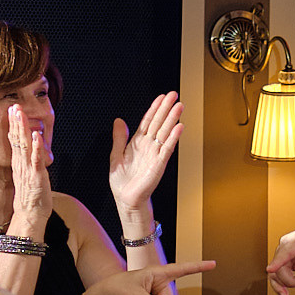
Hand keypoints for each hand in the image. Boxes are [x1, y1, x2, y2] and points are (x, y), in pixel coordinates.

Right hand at [5, 104, 53, 232]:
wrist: (30, 215)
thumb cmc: (29, 197)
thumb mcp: (23, 176)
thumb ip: (22, 162)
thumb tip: (22, 150)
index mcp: (18, 163)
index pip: (14, 140)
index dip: (13, 124)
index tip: (12, 110)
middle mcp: (21, 164)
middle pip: (17, 139)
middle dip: (16, 122)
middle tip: (14, 106)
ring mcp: (27, 170)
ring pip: (24, 145)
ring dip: (23, 129)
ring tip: (21, 114)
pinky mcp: (36, 176)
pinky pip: (36, 160)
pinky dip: (36, 147)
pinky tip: (36, 136)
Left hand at [107, 91, 182, 213]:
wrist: (126, 199)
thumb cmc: (122, 182)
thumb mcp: (116, 155)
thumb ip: (119, 138)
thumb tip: (118, 121)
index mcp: (137, 143)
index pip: (148, 121)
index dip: (154, 108)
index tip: (161, 97)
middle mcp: (148, 146)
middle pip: (158, 123)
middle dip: (166, 108)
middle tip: (174, 95)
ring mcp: (155, 154)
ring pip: (165, 133)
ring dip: (172, 119)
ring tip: (179, 107)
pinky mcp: (159, 164)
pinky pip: (167, 148)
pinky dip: (173, 138)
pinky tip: (178, 128)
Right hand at [266, 227, 294, 294]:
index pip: (285, 251)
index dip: (277, 261)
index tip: (271, 270)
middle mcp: (287, 246)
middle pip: (279, 266)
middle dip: (289, 280)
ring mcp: (284, 255)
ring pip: (275, 273)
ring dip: (285, 284)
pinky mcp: (284, 264)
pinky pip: (277, 277)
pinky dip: (280, 286)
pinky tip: (285, 292)